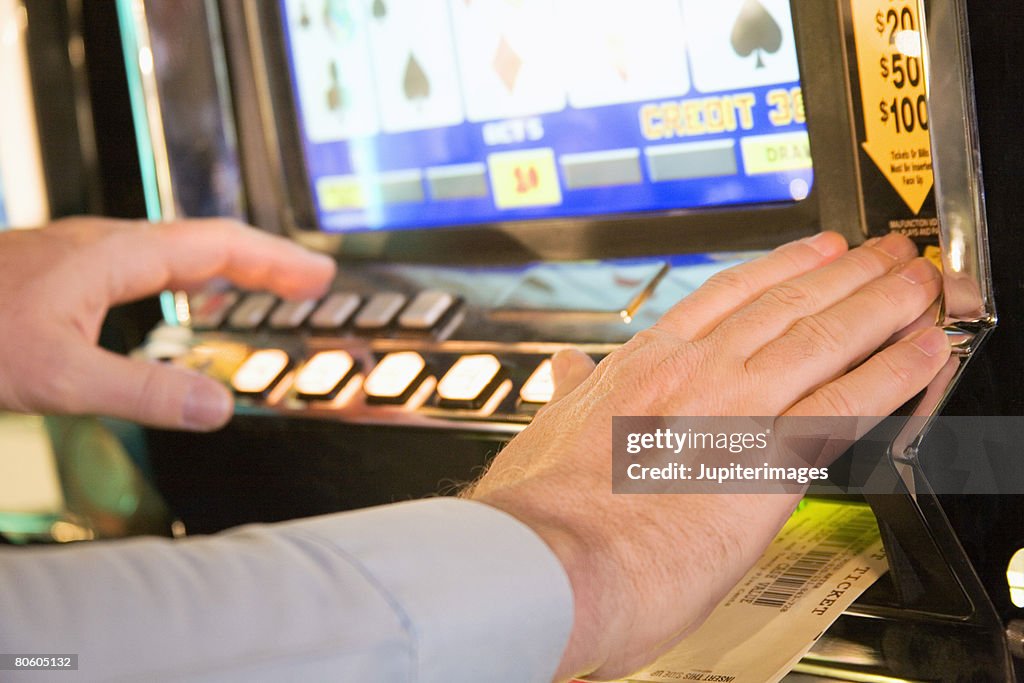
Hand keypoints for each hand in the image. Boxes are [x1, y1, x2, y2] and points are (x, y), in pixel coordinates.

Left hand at [0, 217, 334, 430]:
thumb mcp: (59, 376)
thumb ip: (144, 391)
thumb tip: (217, 406)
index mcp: (112, 256)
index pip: (217, 246)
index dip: (274, 261)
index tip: (319, 277)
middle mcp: (101, 245)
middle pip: (203, 238)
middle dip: (262, 259)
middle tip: (309, 281)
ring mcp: (80, 255)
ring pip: (173, 248)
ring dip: (226, 264)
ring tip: (261, 284)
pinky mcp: (63, 273)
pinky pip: (147, 263)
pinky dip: (186, 276)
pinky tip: (179, 296)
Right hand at [468, 232, 948, 680]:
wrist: (552, 554)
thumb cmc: (543, 508)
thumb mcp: (547, 431)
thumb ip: (570, 394)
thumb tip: (567, 369)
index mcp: (643, 367)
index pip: (724, 298)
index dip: (778, 268)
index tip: (812, 250)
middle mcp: (695, 374)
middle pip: (785, 306)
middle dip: (843, 274)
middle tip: (883, 251)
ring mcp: (735, 410)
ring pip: (822, 339)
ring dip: (879, 306)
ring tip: (916, 282)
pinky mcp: (769, 461)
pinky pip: (846, 404)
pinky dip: (892, 374)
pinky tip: (922, 353)